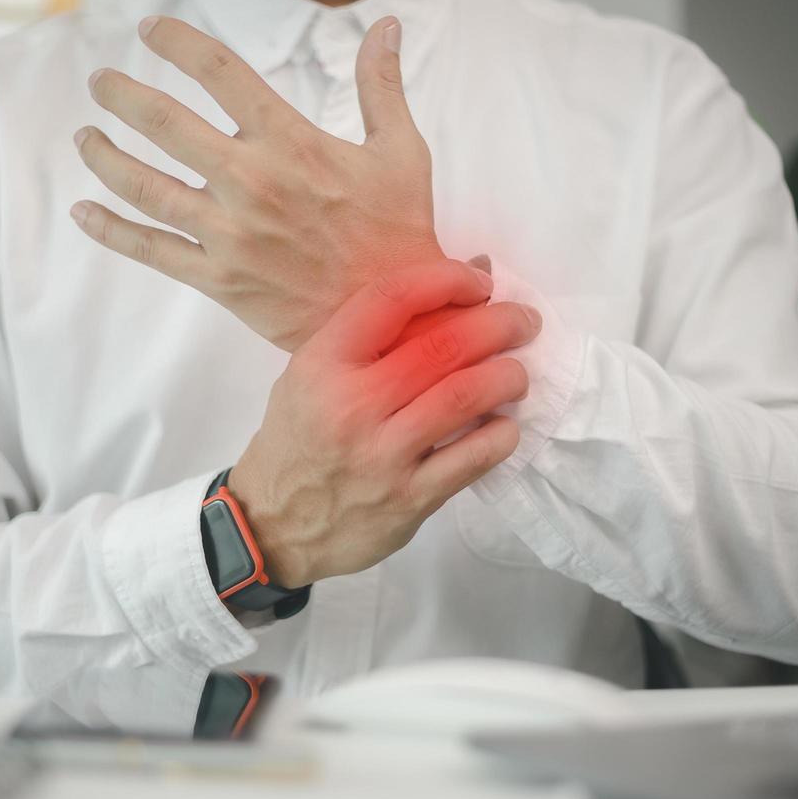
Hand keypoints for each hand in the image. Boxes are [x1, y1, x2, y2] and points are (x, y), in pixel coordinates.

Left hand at [71, 14, 442, 350]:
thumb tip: (384, 26)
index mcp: (291, 143)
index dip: (178, 43)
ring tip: (85, 137)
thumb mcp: (401, 152)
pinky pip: (150, 250)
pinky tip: (82, 212)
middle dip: (122, 94)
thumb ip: (381, 85)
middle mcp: (251, 182)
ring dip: (104, 156)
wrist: (395, 320)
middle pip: (164, 122)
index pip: (220, 73)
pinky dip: (110, 230)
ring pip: (144, 185)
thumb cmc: (399, 233)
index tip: (150, 30)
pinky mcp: (219, 280)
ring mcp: (230, 234)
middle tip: (101, 82)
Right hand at [226, 261, 541, 587]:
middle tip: (523, 323)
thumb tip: (466, 276)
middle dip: (498, 324)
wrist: (274, 522)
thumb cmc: (301, 437)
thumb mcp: (312, 375)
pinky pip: (473, 457)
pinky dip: (501, 433)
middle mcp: (352, 404)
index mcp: (324, 363)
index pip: (393, 298)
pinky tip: (505, 424)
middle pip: (443, 346)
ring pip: (465, 396)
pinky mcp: (409, 498)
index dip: (448, 279)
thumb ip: (375, 335)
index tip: (480, 282)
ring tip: (517, 374)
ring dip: (507, 376)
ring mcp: (382, 455)